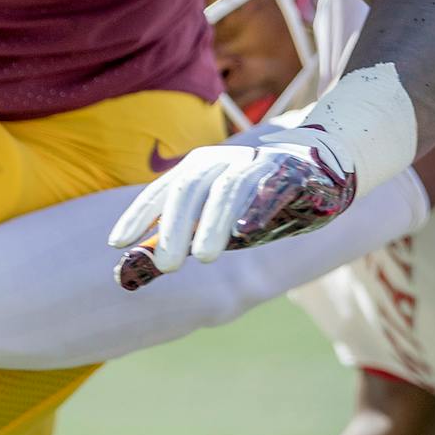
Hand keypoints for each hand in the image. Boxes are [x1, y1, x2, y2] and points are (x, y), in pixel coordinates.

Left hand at [106, 120, 358, 278]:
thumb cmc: (255, 201)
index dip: (139, 215)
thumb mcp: (213, 222)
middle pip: (190, 189)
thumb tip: (126, 274)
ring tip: (203, 256)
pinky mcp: (289, 171)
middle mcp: (221, 161)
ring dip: (213, 222)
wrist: (316, 164)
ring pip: (228, 188)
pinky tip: (248, 230)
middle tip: (165, 265)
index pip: (161, 191)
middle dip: (175, 227)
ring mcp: (255, 162)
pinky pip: (272, 187)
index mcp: (197, 169)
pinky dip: (259, 206)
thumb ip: (175, 242)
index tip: (117, 243)